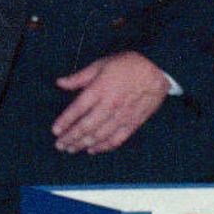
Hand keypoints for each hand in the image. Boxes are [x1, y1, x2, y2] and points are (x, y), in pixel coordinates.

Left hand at [51, 51, 168, 153]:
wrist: (158, 68)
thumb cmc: (128, 64)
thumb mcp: (100, 65)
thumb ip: (79, 77)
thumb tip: (59, 83)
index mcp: (99, 89)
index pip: (77, 109)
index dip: (64, 122)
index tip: (55, 131)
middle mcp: (110, 105)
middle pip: (86, 127)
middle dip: (70, 138)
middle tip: (59, 145)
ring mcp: (123, 115)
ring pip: (100, 136)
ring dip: (83, 145)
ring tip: (72, 149)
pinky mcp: (134, 122)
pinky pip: (117, 139)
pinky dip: (104, 147)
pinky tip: (93, 150)